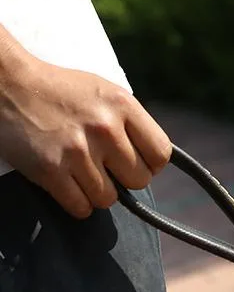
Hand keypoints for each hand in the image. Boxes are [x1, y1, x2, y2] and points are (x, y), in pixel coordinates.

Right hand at [0, 41, 170, 218]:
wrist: (6, 83)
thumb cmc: (61, 91)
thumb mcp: (106, 93)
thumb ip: (131, 123)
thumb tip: (154, 161)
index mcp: (123, 105)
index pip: (160, 154)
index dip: (151, 164)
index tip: (137, 161)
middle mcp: (104, 128)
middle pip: (139, 180)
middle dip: (124, 179)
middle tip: (106, 168)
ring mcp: (77, 151)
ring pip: (109, 199)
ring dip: (98, 192)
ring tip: (82, 174)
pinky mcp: (50, 170)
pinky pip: (81, 208)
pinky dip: (78, 204)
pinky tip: (69, 186)